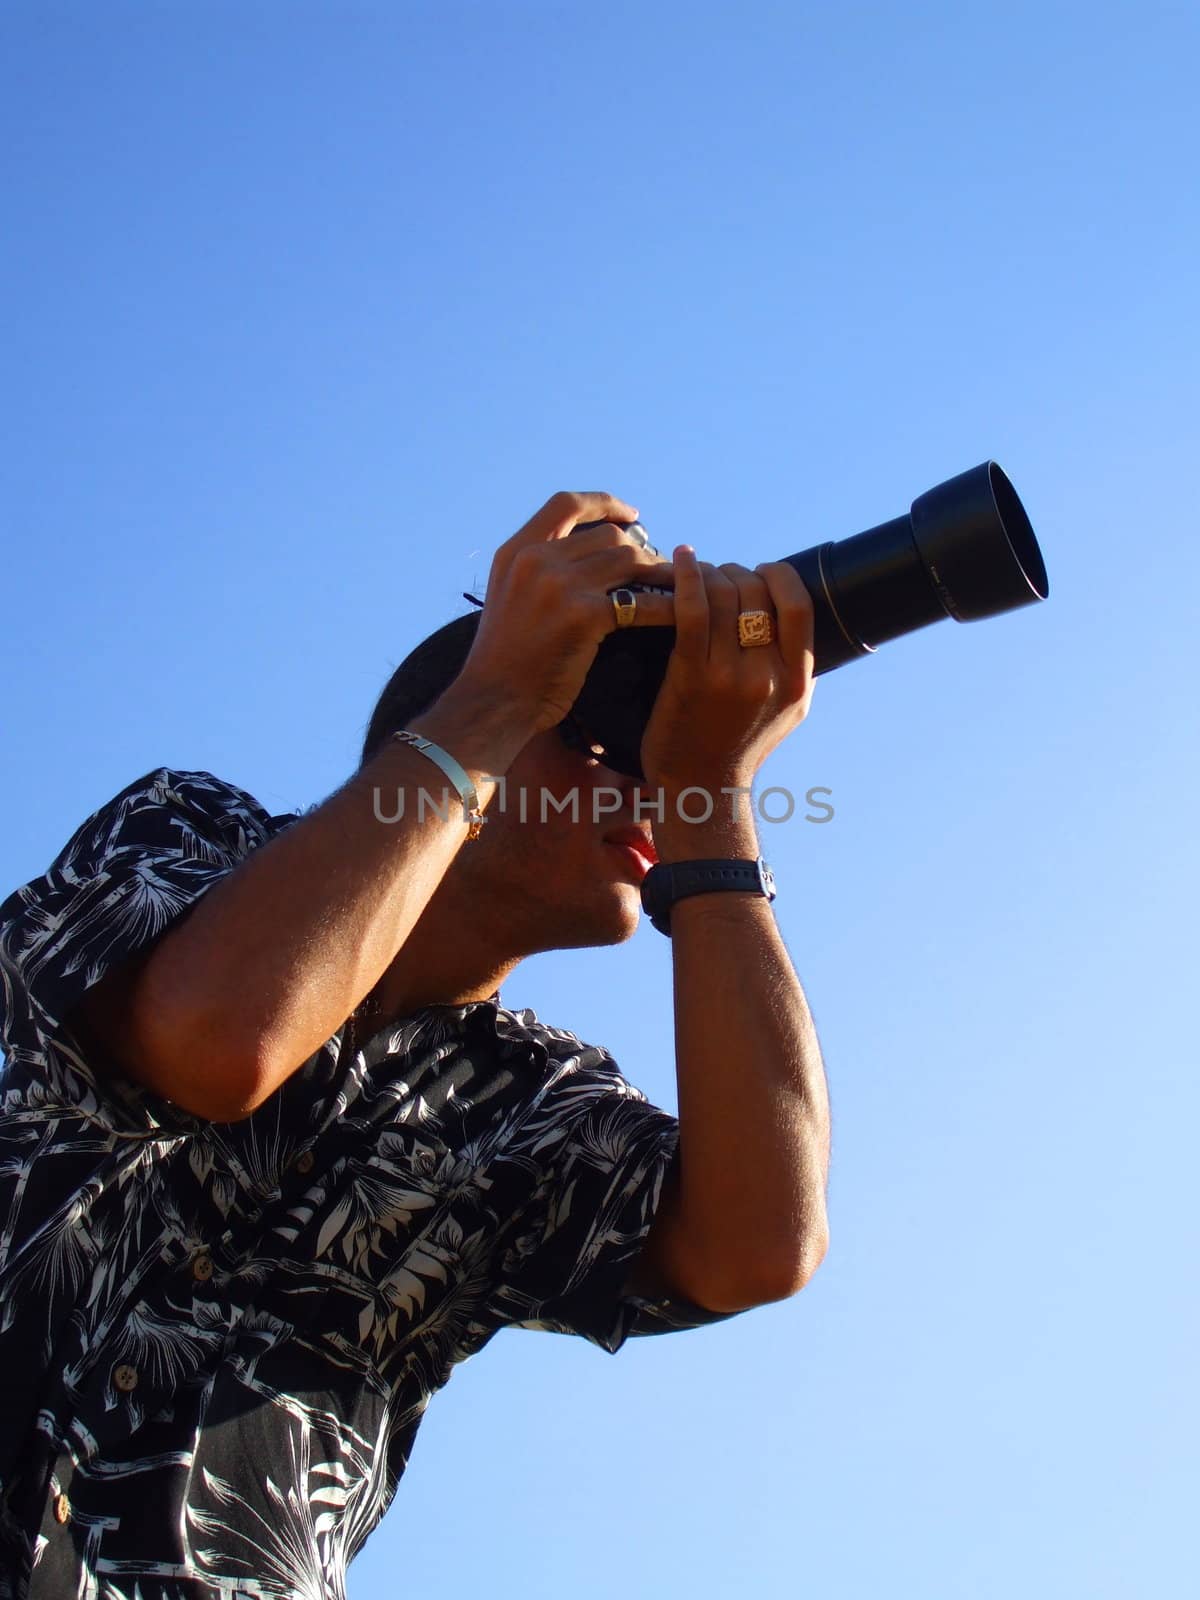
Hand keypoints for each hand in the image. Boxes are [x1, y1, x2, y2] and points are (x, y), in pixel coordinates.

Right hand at [453, 491, 675, 738]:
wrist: (494, 700)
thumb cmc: (505, 660)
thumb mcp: (508, 597)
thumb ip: (537, 571)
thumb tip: (583, 557)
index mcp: (516, 550)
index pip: (567, 504)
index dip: (605, 504)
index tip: (631, 515)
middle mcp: (536, 559)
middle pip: (608, 536)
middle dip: (642, 550)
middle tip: (660, 570)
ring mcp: (560, 585)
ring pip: (630, 561)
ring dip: (659, 573)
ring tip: (677, 588)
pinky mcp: (584, 616)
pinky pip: (641, 603)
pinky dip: (667, 607)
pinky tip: (682, 615)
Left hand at [640, 548, 815, 794]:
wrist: (700, 786)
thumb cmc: (741, 744)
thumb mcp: (789, 710)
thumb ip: (797, 666)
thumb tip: (796, 615)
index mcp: (796, 680)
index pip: (798, 604)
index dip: (778, 575)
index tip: (761, 572)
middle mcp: (767, 676)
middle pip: (755, 593)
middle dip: (736, 573)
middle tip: (719, 576)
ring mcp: (729, 676)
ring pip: (723, 595)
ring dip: (710, 573)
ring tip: (698, 572)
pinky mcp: (691, 676)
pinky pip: (692, 611)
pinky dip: (686, 577)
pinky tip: (680, 558)